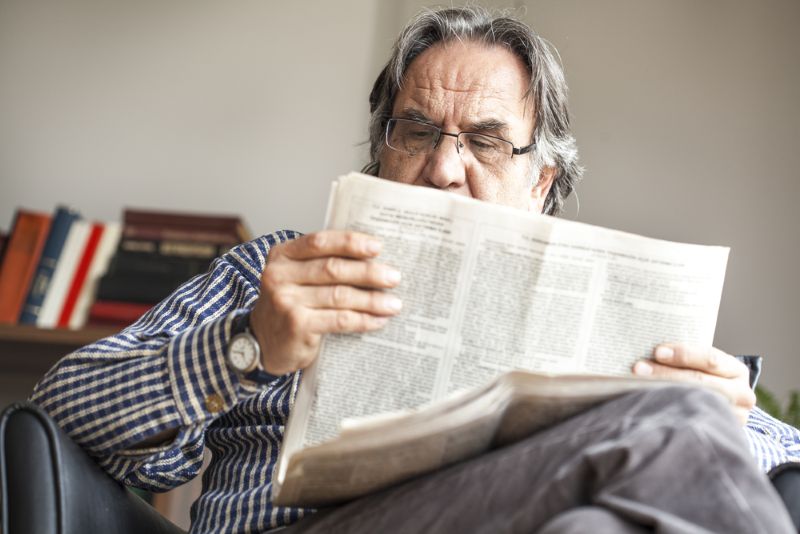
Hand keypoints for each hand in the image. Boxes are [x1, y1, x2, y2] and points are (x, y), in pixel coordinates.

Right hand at [250, 230, 401, 375]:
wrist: (262, 343)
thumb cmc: (288, 306)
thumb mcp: (296, 278)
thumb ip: (320, 265)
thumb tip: (372, 258)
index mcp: (281, 255)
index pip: (319, 242)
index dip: (350, 243)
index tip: (377, 247)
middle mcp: (279, 275)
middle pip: (333, 269)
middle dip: (368, 272)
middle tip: (394, 277)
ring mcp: (286, 301)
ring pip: (340, 295)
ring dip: (372, 299)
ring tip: (394, 303)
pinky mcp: (296, 325)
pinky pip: (339, 320)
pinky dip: (363, 320)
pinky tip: (379, 320)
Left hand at [632, 344, 755, 424]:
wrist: (723, 408)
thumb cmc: (705, 380)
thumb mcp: (704, 367)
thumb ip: (686, 359)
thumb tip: (647, 346)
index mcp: (736, 370)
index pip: (710, 359)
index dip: (683, 354)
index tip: (657, 351)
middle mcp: (741, 394)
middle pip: (701, 382)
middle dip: (666, 373)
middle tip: (639, 368)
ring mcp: (735, 417)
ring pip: (696, 402)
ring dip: (664, 391)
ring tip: (638, 385)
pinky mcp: (723, 433)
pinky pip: (694, 421)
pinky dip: (671, 412)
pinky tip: (651, 406)